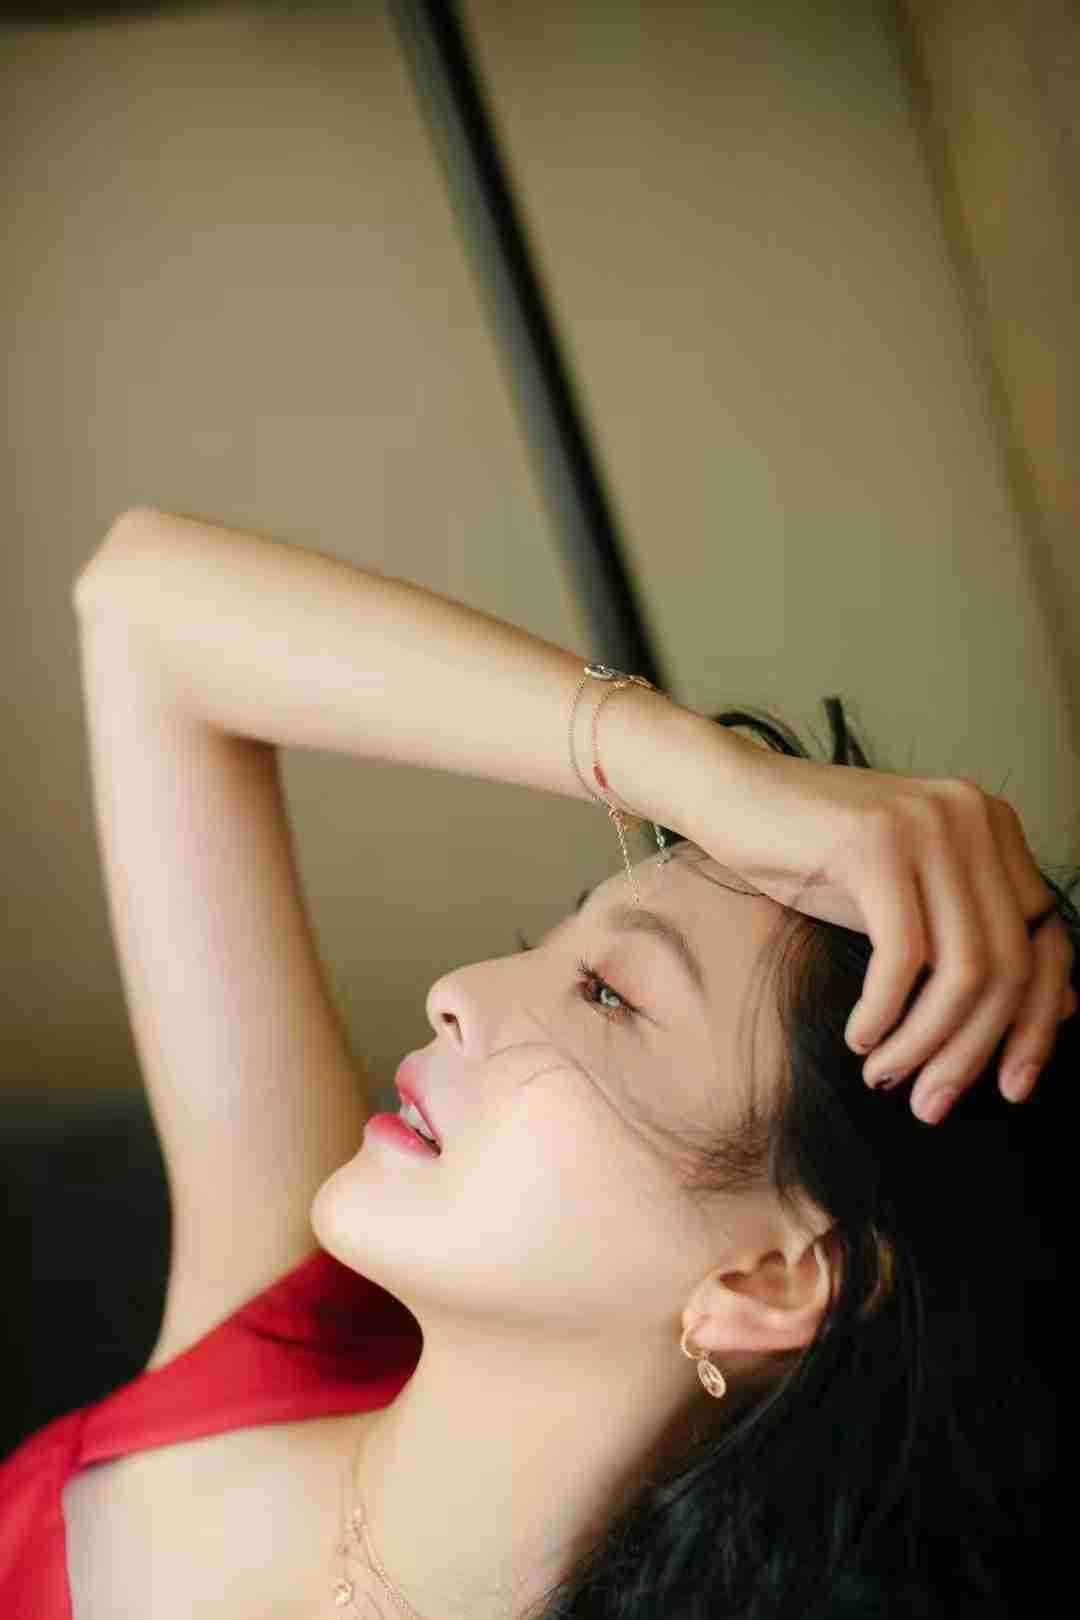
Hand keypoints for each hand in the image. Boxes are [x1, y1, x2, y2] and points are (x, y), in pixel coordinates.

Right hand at [696, 739, 1076, 1124]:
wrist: (729, 793)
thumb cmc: (809, 852)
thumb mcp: (904, 898)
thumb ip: (967, 939)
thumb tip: (1056, 1010)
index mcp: (994, 827)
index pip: (1049, 943)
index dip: (1037, 1026)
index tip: (1011, 1087)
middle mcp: (974, 818)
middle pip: (1008, 966)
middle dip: (972, 1051)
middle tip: (931, 1103)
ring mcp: (928, 825)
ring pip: (962, 969)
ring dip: (925, 1042)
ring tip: (887, 1077)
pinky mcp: (875, 842)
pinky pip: (903, 955)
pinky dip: (884, 1011)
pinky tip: (859, 1036)